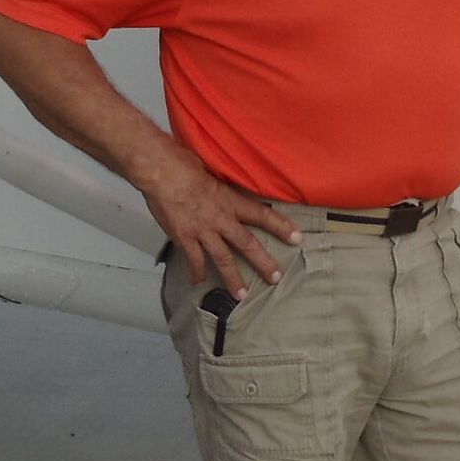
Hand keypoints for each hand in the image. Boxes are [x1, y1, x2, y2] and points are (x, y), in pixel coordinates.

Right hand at [139, 147, 301, 297]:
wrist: (162, 172)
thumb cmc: (185, 165)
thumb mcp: (212, 173)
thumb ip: (221, 188)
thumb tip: (223, 190)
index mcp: (230, 201)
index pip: (262, 215)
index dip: (281, 226)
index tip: (297, 237)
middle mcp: (221, 219)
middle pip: (247, 244)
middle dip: (263, 262)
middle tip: (275, 277)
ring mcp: (203, 231)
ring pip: (223, 259)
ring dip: (233, 278)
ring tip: (241, 295)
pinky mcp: (184, 238)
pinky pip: (194, 260)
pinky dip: (196, 272)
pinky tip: (199, 282)